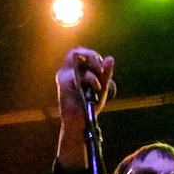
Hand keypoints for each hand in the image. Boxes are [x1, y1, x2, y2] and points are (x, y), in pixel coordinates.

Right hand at [55, 47, 114, 169]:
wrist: (82, 123)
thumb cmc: (90, 105)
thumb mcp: (102, 87)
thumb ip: (105, 73)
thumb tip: (110, 58)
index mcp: (75, 71)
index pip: (81, 52)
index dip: (93, 55)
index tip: (102, 67)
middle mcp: (68, 71)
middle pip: (77, 51)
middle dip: (92, 56)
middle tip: (100, 68)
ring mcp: (64, 76)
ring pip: (76, 57)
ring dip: (91, 63)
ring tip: (99, 75)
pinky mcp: (63, 82)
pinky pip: (77, 73)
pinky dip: (90, 78)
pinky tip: (97, 86)